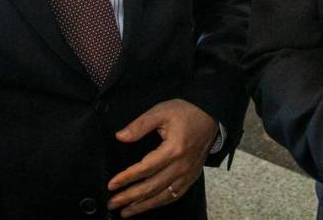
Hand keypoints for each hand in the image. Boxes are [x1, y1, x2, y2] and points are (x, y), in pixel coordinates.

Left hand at [107, 99, 217, 216]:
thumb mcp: (161, 112)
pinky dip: (159, 203)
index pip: (145, 169)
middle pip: (152, 187)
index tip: (112, 185)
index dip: (126, 178)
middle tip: (112, 203)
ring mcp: (188, 173)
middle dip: (129, 197)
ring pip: (163, 196)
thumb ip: (140, 125)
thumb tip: (121, 136)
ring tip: (125, 211)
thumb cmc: (186, 112)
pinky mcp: (191, 177)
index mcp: (173, 149)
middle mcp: (181, 165)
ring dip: (143, 206)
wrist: (210, 116)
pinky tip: (148, 206)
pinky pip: (174, 195)